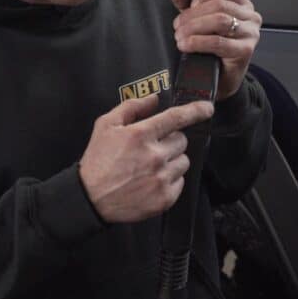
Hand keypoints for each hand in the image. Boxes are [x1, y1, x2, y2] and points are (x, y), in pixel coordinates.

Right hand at [79, 94, 213, 222]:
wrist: (90, 199)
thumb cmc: (98, 161)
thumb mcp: (106, 126)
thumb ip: (131, 108)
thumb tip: (153, 99)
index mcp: (140, 135)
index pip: (176, 118)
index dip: (195, 111)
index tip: (207, 108)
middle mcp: (154, 156)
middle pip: (182, 141)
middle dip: (170, 142)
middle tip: (152, 149)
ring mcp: (161, 178)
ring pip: (183, 161)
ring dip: (172, 161)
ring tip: (150, 167)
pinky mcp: (164, 197)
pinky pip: (181, 182)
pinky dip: (170, 180)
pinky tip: (151, 181)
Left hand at [172, 0, 261, 100]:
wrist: (221, 79)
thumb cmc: (213, 49)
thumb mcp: (200, 22)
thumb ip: (189, 5)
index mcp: (242, 5)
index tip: (191, 5)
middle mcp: (250, 17)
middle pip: (219, 5)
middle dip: (193, 15)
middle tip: (178, 26)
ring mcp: (250, 33)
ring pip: (220, 20)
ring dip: (194, 27)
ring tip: (180, 36)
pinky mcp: (245, 50)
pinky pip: (219, 42)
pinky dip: (199, 42)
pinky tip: (187, 45)